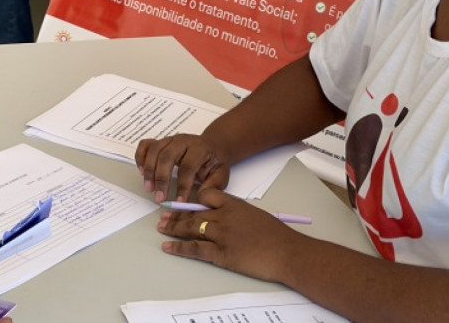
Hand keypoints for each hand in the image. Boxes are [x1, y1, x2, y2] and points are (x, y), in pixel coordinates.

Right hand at [135, 133, 231, 202]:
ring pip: (154, 150)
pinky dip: (140, 157)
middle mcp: (182, 141)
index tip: (179, 201)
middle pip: (166, 156)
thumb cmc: (214, 162)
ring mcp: (170, 139)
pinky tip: (141, 172)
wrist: (212, 146)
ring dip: (148, 170)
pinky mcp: (161, 141)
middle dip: (161, 178)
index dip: (183, 185)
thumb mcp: (221, 174)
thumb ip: (213, 186)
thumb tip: (200, 197)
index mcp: (199, 149)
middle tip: (159, 197)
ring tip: (149, 188)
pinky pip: (145, 145)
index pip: (188, 166)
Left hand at [156, 188, 298, 282]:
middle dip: (177, 215)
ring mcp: (221, 235)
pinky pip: (195, 249)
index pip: (207, 195)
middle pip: (194, 212)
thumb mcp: (256, 216)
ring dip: (173, 228)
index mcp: (234, 204)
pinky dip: (179, 248)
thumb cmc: (278, 236)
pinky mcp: (221, 254)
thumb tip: (229, 221)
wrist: (287, 252)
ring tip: (161, 228)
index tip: (185, 202)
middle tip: (164, 216)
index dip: (194, 199)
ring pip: (190, 228)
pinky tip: (168, 246)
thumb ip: (239, 215)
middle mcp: (224, 216)